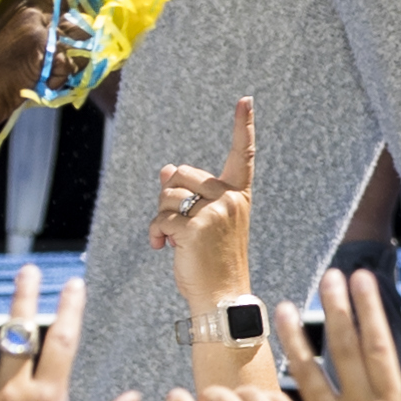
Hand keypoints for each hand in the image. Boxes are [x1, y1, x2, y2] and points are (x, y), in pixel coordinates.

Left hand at [152, 96, 257, 315]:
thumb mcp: (202, 223)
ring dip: (161, 218)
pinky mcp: (195, 228)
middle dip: (169, 197)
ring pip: (167, 195)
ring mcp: (215, 213)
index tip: (245, 100)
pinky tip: (162, 248)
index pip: (243, 155)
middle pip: (181, 174)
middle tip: (175, 225)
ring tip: (170, 240)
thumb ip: (189, 195)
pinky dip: (156, 233)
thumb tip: (165, 169)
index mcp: (238, 196)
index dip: (244, 126)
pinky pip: (161, 218)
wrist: (220, 300)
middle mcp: (230, 199)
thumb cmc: (212, 262)